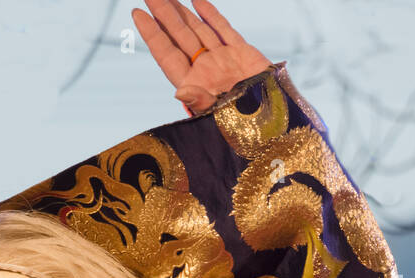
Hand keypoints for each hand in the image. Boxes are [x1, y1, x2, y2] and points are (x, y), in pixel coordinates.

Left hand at [131, 1, 271, 113]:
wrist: (277, 126)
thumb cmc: (247, 129)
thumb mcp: (221, 117)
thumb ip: (201, 101)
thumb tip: (180, 93)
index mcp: (194, 85)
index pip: (167, 54)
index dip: (152, 34)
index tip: (138, 14)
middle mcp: (205, 70)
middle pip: (179, 37)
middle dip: (164, 15)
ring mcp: (223, 61)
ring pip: (198, 30)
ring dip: (182, 13)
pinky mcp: (243, 55)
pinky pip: (224, 30)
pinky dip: (211, 15)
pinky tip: (197, 2)